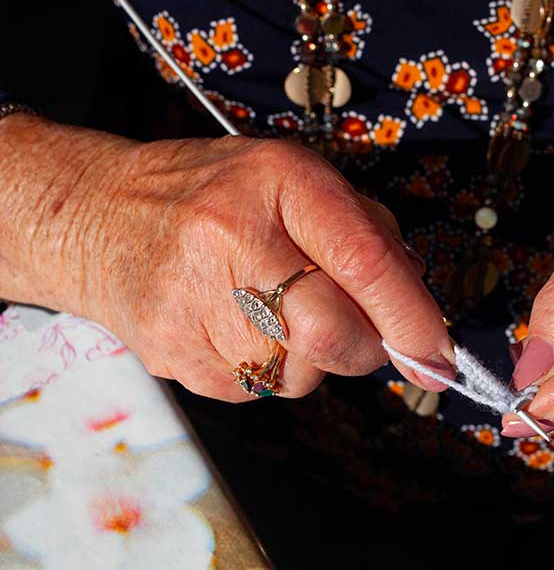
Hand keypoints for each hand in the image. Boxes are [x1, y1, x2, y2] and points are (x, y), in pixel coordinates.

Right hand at [0, 117, 451, 400]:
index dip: (410, 316)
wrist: (98, 220)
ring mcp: (195, 311)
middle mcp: (230, 245)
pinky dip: (271, 366)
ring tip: (271, 309)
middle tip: (354, 325)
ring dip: (312, 355)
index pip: (361, 261)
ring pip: (301, 376)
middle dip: (363, 346)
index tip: (439, 353)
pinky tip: (238, 326)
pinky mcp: (180, 364)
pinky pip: (261, 389)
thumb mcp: (293, 180)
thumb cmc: (210, 195)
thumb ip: (364, 233)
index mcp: (272, 185)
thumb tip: (415, 310)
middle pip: (332, 336)